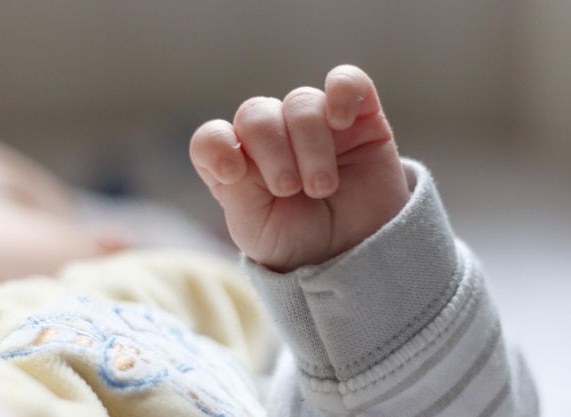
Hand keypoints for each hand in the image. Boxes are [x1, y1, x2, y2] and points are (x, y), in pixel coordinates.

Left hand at [190, 65, 408, 271]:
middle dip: (271, 152)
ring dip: (309, 145)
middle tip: (289, 189)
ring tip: (322, 186)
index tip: (232, 174)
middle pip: (256, 114)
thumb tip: (236, 156)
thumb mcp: (257, 230)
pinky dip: (342, 92)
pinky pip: (347, 81)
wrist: (355, 252)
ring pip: (300, 102)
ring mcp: (314, 123)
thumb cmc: (299, 241)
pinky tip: (341, 121)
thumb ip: (238, 193)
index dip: (217, 146)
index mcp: (239, 164)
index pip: (212, 137)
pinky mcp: (358, 116)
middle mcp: (272, 137)